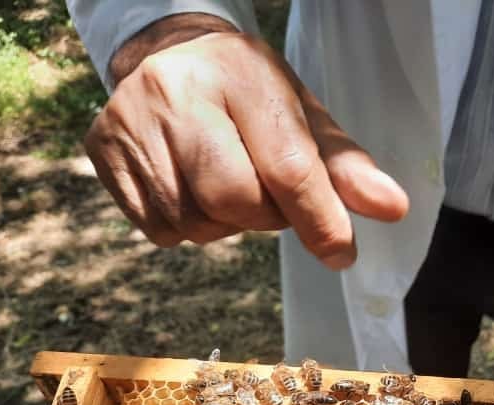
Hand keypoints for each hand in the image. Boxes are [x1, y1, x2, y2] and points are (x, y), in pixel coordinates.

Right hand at [85, 13, 408, 265]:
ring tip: (227, 182)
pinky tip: (192, 189)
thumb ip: (346, 167)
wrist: (171, 61)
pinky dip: (188, 226)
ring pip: (197, 224)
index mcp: (239, 75)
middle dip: (265, 216)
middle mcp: (175, 93)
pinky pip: (160, 231)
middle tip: (269, 195)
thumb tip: (392, 208)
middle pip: (236, 202)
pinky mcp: (101, 155)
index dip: (319, 218)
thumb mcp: (304, 120)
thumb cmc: (252, 99)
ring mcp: (130, 124)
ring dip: (226, 224)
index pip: (287, 165)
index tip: (342, 253)